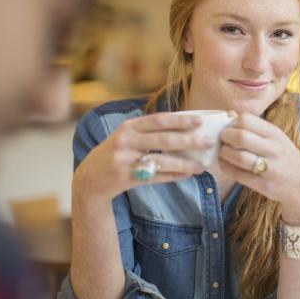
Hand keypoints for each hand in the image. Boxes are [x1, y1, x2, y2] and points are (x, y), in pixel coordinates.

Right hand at [73, 112, 213, 203]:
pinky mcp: (125, 178)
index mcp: (129, 126)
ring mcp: (124, 160)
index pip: (159, 120)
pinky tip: (187, 175)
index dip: (180, 120)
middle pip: (164, 140)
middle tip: (209, 142)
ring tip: (201, 166)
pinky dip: (173, 176)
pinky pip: (155, 178)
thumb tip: (186, 128)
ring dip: (184, 164)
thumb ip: (150, 131)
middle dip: (189, 141)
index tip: (200, 121)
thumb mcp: (128, 136)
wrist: (90, 178)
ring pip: (161, 161)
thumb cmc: (118, 152)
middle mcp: (125, 140)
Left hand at [218, 113, 299, 224]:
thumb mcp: (275, 138)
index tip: (229, 128)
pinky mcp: (263, 185)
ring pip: (238, 157)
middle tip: (222, 140)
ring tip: (224, 153)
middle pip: (240, 137)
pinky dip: (226, 168)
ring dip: (224, 154)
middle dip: (225, 137)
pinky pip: (238, 175)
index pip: (246, 119)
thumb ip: (255, 127)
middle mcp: (274, 149)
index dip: (232, 123)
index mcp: (275, 133)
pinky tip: (225, 164)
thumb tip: (228, 114)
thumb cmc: (283, 157)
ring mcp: (270, 168)